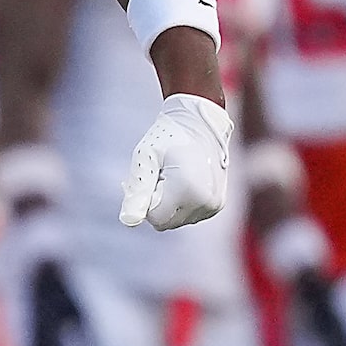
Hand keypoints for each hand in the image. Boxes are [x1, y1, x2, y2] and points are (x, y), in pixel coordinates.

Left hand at [119, 94, 232, 230]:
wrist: (201, 122)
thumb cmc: (168, 136)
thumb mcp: (145, 158)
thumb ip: (136, 192)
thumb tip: (128, 221)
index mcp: (186, 189)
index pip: (155, 218)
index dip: (147, 199)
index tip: (152, 175)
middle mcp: (204, 201)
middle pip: (166, 223)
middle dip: (157, 203)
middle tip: (160, 174)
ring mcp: (213, 205)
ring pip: (177, 220)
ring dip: (170, 203)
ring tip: (174, 175)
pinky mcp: (217, 205)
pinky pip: (189, 216)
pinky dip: (182, 203)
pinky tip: (185, 180)